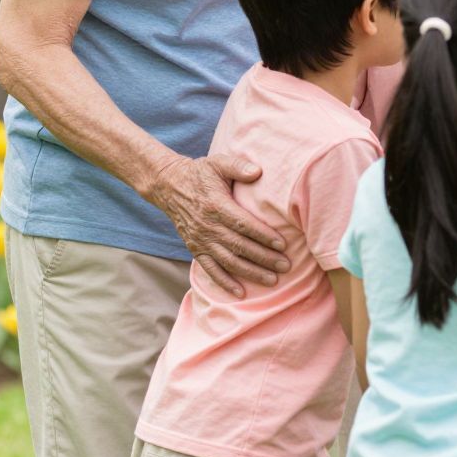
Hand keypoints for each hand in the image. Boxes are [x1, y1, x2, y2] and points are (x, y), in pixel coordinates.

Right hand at [149, 154, 288, 297]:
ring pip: (229, 261)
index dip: (263, 235)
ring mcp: (201, 240)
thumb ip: (238, 166)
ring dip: (250, 273)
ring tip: (272, 280)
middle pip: (239, 246)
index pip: (243, 224)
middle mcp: (208, 226)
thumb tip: (258, 171)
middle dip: (264, 258)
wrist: (170, 186)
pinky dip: (224, 282)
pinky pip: (210, 269)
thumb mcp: (218, 163)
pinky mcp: (195, 249)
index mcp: (216, 205)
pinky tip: (240, 293)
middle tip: (286, 266)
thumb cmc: (201, 173)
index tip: (283, 244)